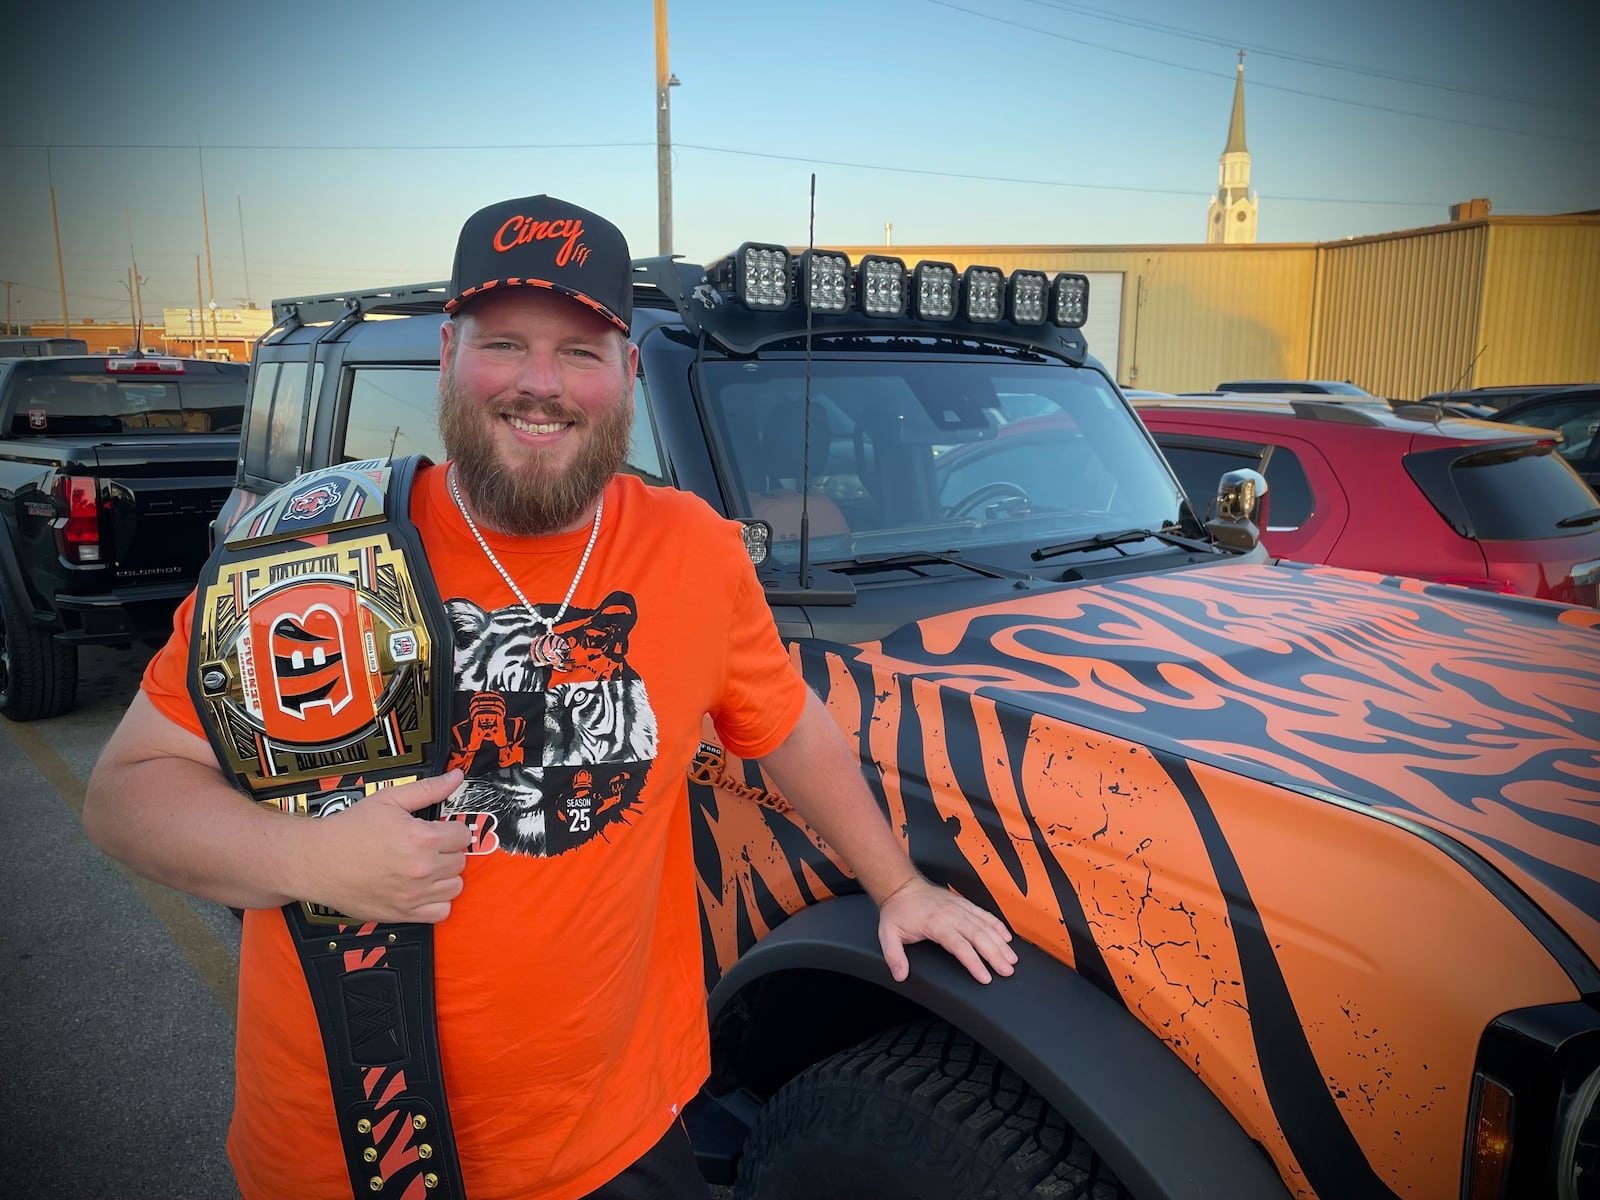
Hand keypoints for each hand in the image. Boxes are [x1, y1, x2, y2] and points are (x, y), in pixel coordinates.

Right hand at [303, 771, 471, 923]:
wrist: (317, 861)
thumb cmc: (350, 829)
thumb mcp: (389, 799)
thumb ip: (428, 789)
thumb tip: (456, 777)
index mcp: (421, 838)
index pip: (463, 835)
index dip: (451, 829)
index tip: (439, 830)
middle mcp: (422, 868)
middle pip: (460, 861)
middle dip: (448, 851)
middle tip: (429, 847)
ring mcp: (413, 894)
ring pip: (455, 886)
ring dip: (446, 876)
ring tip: (426, 866)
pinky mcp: (403, 914)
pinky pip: (441, 912)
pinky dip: (438, 902)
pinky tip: (424, 889)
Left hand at [877, 876, 1016, 984]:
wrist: (902, 886)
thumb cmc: (897, 911)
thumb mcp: (888, 934)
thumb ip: (894, 956)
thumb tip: (900, 975)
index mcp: (936, 923)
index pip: (960, 946)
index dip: (974, 962)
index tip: (985, 977)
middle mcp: (952, 915)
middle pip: (979, 936)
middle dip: (995, 955)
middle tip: (1007, 971)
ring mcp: (960, 908)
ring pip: (985, 926)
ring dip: (1000, 943)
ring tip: (1012, 959)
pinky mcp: (963, 904)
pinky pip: (984, 915)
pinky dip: (997, 925)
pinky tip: (1006, 938)